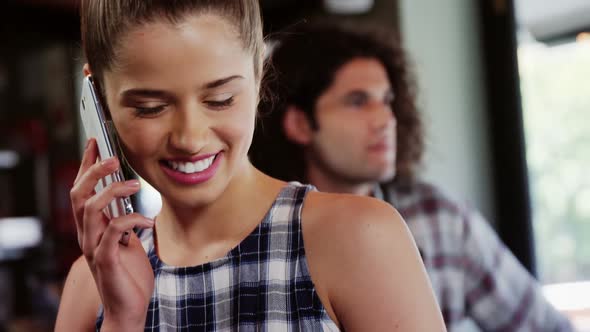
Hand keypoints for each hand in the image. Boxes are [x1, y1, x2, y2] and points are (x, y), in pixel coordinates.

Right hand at [70, 139, 154, 329]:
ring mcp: (93, 247)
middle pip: (79, 194)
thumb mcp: (128, 242)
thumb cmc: (130, 274)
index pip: (82, 191)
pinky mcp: (105, 259)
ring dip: (112, 191)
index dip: (86, 166)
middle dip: (93, 172)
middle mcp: (86, 235)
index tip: (95, 143)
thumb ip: (125, 222)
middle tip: (113, 158)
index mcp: (91, 228)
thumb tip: (135, 199)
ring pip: (90, 209)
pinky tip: (147, 220)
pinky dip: (131, 219)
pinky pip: (113, 230)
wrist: (129, 307)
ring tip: (133, 184)